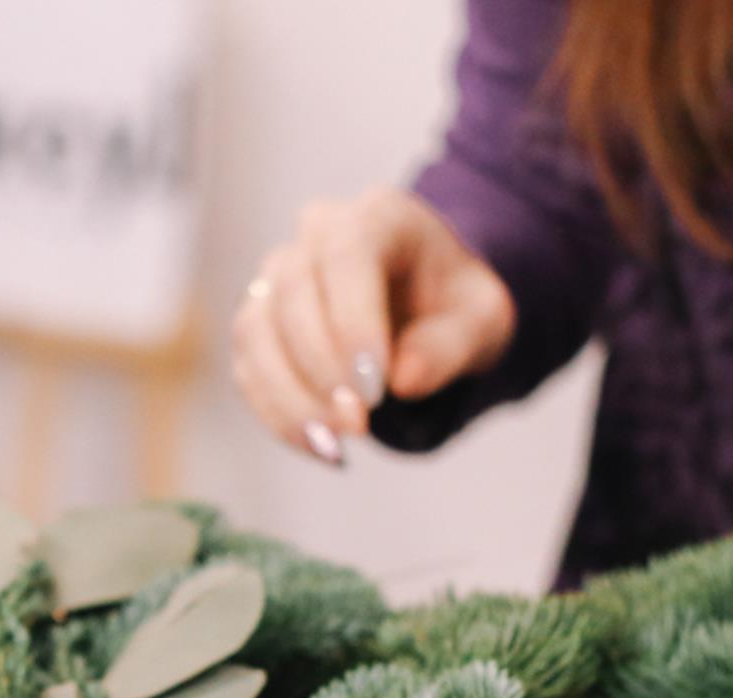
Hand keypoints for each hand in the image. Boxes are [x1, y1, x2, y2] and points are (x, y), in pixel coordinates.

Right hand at [231, 188, 515, 464]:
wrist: (433, 309)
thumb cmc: (458, 306)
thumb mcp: (483, 320)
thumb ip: (450, 345)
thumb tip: (403, 379)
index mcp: (379, 216)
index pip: (347, 255)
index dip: (352, 321)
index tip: (374, 389)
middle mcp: (317, 235)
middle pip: (293, 291)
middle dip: (321, 367)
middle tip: (359, 424)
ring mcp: (280, 276)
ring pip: (257, 329)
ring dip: (290, 396)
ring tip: (334, 445)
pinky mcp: (261, 323)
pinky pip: (249, 366)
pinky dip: (277, 412)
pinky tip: (319, 446)